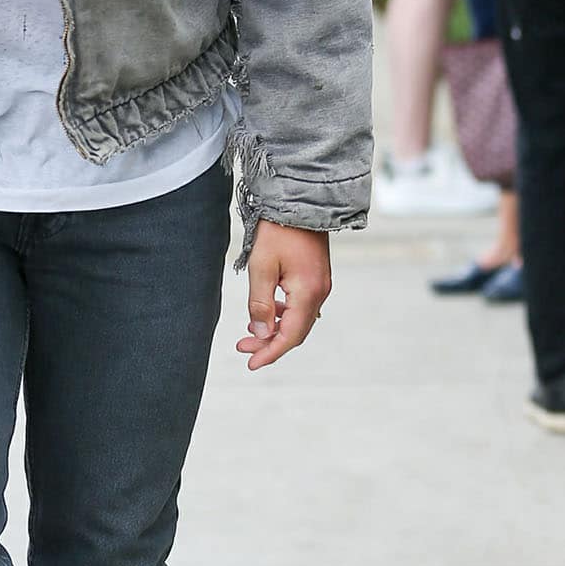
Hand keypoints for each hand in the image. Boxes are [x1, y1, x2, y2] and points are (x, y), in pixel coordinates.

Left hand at [237, 222, 331, 371]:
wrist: (302, 202)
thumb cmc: (279, 231)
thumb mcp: (261, 267)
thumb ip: (260, 303)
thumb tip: (260, 334)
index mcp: (307, 293)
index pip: (289, 336)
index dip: (270, 353)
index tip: (251, 364)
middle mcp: (319, 293)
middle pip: (296, 331)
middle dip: (270, 343)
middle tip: (243, 349)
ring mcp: (321, 285)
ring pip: (299, 319)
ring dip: (276, 329)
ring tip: (250, 332)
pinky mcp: (317, 277)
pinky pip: (302, 306)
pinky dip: (284, 314)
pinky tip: (268, 311)